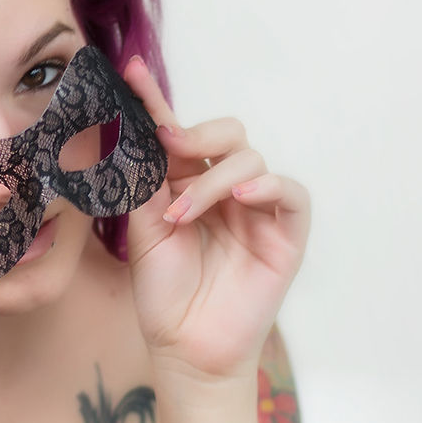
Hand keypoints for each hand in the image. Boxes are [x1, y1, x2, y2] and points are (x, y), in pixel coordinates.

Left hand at [120, 56, 310, 387]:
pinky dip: (267, 186)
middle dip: (197, 134)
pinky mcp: (285, 234)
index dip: (158, 103)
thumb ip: (144, 182)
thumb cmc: (164, 296)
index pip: (178, 134)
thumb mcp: (143, 232)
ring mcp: (257, 210)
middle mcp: (224, 191)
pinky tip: (241, 198)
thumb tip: (132, 130)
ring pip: (250, 159)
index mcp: (188, 186)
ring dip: (213, 181)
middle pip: (226, 133)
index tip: (132, 73)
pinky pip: (290, 192)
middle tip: (171, 149)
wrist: (186, 349)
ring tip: (184, 216)